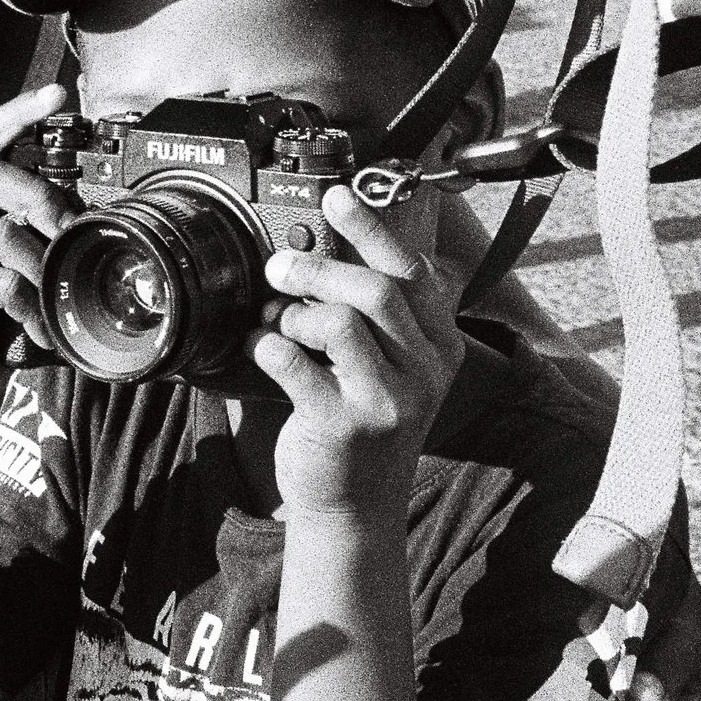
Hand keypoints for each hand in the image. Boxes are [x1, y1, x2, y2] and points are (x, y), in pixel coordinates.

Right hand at [0, 84, 73, 409]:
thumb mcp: (14, 261)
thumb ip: (31, 224)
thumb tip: (79, 200)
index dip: (19, 114)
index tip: (57, 94)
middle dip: (43, 197)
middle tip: (70, 230)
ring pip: (2, 231)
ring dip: (42, 266)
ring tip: (52, 293)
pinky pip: (1, 281)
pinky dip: (32, 305)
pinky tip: (36, 324)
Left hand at [257, 186, 467, 517]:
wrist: (356, 505)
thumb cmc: (366, 422)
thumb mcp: (393, 367)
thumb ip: (378, 313)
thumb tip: (334, 243)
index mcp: (439, 346)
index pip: (412, 272)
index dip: (372, 227)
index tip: (338, 195)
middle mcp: (422, 371)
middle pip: (376, 290)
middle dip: (320, 268)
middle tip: (280, 267)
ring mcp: (385, 400)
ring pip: (338, 321)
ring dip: (294, 311)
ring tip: (277, 321)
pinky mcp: (341, 424)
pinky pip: (291, 361)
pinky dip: (265, 344)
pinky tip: (261, 350)